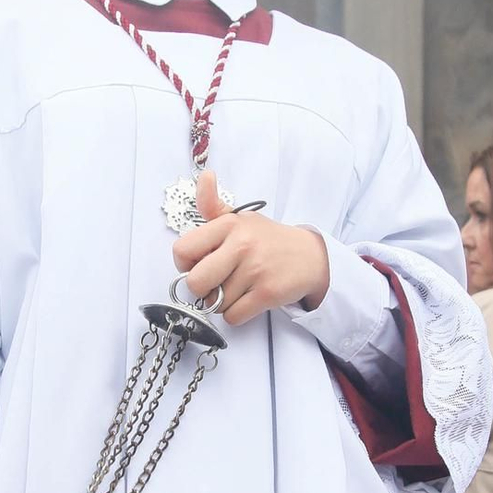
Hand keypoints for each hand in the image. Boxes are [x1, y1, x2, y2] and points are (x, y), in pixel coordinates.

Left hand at [172, 170, 329, 326]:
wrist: (310, 256)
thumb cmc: (267, 239)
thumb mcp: (239, 218)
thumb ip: (213, 204)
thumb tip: (205, 176)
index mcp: (228, 225)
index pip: (183, 250)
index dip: (185, 265)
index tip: (198, 265)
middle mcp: (241, 244)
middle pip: (195, 282)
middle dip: (202, 289)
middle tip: (216, 283)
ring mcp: (255, 269)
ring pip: (215, 303)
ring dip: (222, 302)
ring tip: (239, 288)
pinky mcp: (267, 292)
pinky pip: (232, 316)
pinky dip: (236, 314)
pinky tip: (247, 300)